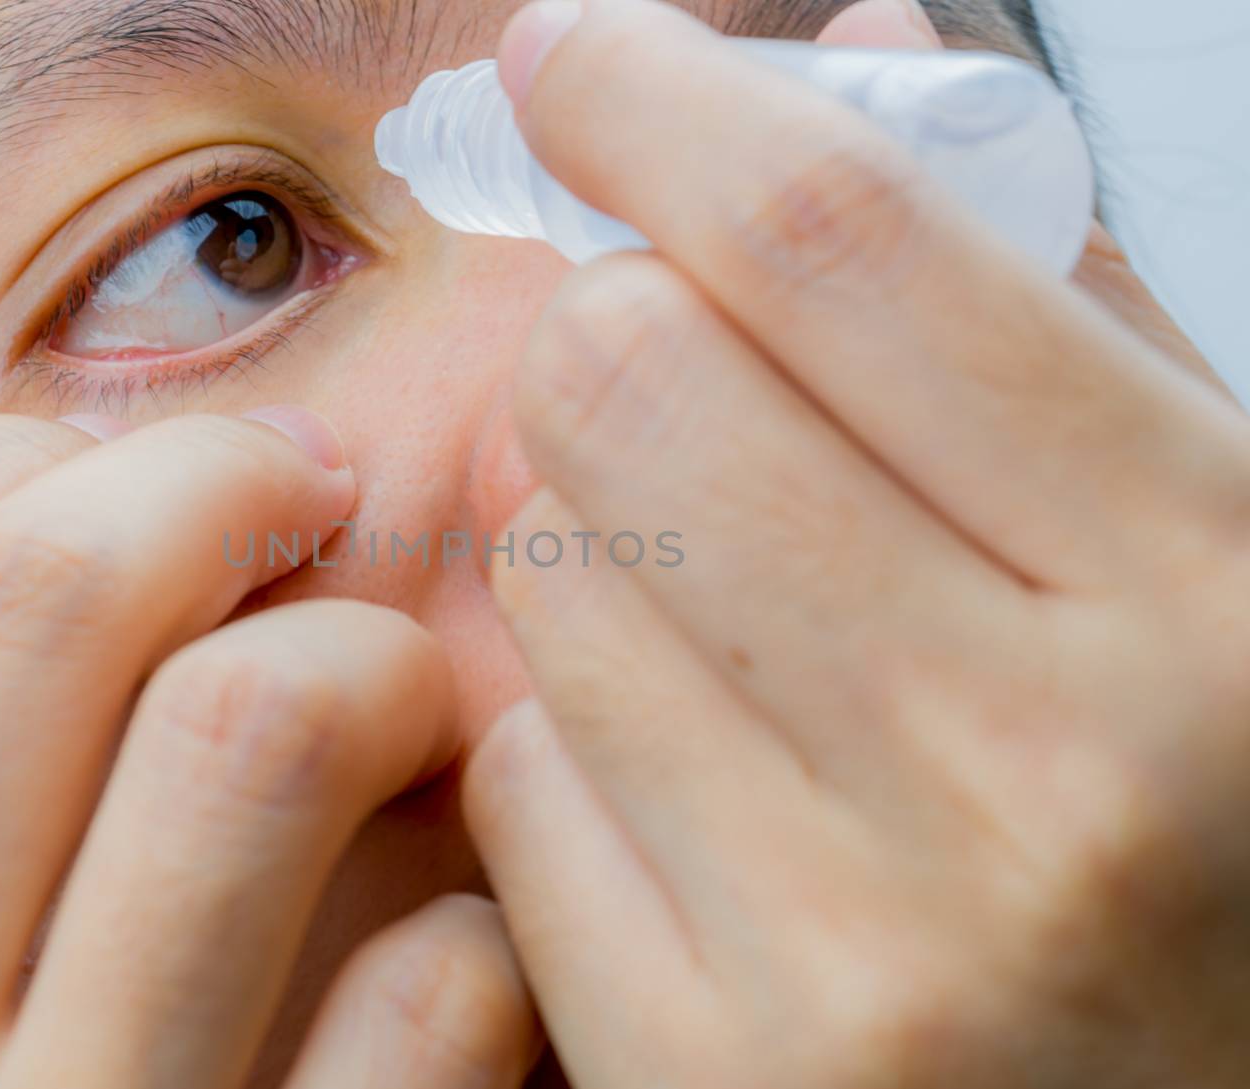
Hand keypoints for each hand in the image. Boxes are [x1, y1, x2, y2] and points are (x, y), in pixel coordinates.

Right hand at [0, 410, 538, 1088]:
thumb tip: (22, 579)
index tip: (116, 479)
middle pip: (41, 600)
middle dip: (213, 484)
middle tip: (318, 493)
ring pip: (247, 739)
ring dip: (373, 663)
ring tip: (408, 687)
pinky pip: (417, 1003)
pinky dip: (473, 930)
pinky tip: (469, 949)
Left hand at [465, 0, 1249, 1085]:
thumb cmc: (1213, 836)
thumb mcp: (1225, 556)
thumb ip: (1052, 305)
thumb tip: (850, 65)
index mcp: (1203, 599)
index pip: (837, 242)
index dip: (660, 101)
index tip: (575, 59)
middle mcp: (1037, 777)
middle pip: (628, 382)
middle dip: (612, 330)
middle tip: (669, 367)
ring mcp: (860, 952)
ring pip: (546, 572)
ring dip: (593, 540)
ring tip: (725, 613)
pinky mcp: (709, 1072)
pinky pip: (515, 777)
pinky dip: (572, 741)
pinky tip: (693, 783)